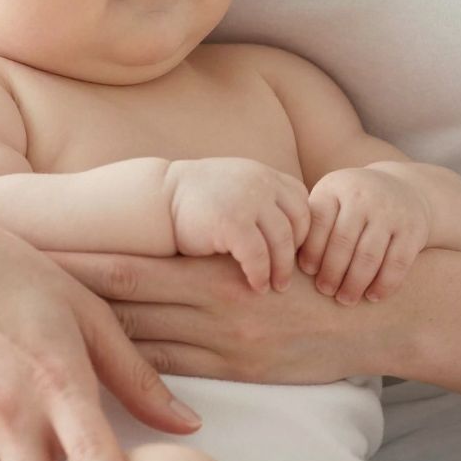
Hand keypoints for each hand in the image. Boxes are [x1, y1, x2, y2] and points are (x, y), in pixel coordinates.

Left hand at [43, 244, 396, 383]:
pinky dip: (129, 377)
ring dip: (84, 338)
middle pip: (118, 300)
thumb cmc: (313, 272)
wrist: (381, 309)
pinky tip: (91, 382)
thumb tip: (142, 260)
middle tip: (4, 287)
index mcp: (209, 264)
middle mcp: (209, 301)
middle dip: (61, 294)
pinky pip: (172, 376)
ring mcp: (221, 342)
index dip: (73, 260)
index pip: (126, 264)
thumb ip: (202, 260)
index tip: (24, 253)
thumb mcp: (258, 252)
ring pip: (138, 340)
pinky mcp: (237, 372)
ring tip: (31, 337)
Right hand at [165, 156, 310, 292]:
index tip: (296, 252)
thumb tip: (291, 234)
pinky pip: (258, 255)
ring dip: (282, 267)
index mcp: (263, 173)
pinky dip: (261, 274)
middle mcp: (260, 182)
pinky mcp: (232, 222)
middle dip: (299, 250)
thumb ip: (262, 201)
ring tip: (277, 287)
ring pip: (283, 240)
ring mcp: (248, 200)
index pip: (301, 201)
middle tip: (292, 275)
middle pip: (299, 220)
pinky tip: (257, 287)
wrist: (156, 201)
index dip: (304, 228)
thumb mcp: (235, 191)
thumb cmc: (195, 203)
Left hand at [298, 163, 432, 303]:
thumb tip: (282, 260)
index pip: (318, 224)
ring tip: (345, 299)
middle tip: (325, 291)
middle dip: (332, 272)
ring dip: (355, 283)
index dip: (311, 251)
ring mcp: (391, 211)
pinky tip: (373, 296)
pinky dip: (384, 284)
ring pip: (369, 256)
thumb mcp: (331, 200)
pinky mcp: (414, 229)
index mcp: (336, 187)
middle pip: (343, 242)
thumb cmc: (354, 204)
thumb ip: (311, 223)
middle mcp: (364, 195)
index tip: (306, 272)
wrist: (405, 189)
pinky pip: (397, 264)